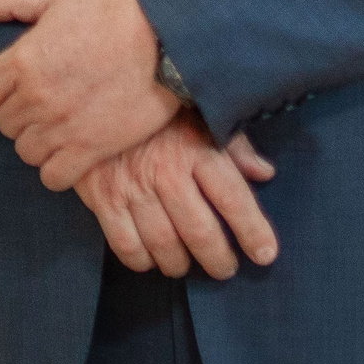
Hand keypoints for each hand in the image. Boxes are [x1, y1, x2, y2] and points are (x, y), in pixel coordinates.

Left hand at [0, 0, 180, 190]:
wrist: (167, 37)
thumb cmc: (113, 10)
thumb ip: (10, 0)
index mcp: (22, 59)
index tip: (12, 89)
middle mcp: (36, 97)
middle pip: (5, 124)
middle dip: (18, 115)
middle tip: (41, 104)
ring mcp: (62, 126)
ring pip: (26, 152)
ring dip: (37, 141)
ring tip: (57, 126)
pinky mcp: (91, 148)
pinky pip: (54, 177)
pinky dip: (57, 169)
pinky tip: (70, 151)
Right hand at [75, 114, 278, 277]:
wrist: (97, 94)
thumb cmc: (158, 109)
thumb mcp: (201, 114)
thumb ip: (235, 145)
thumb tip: (264, 173)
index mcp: (196, 148)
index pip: (233, 199)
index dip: (253, 231)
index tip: (266, 254)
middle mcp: (166, 171)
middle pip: (200, 232)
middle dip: (219, 259)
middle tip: (226, 268)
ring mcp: (132, 186)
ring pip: (164, 245)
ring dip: (180, 264)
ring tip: (186, 264)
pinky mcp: (103, 197)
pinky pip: (126, 244)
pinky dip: (141, 260)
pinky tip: (150, 258)